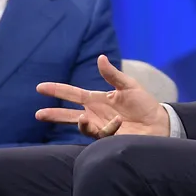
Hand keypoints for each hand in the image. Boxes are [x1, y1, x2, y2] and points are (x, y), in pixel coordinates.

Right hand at [36, 54, 168, 137]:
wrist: (158, 122)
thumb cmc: (143, 103)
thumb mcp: (128, 85)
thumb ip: (112, 75)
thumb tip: (100, 58)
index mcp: (97, 99)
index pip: (72, 94)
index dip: (57, 90)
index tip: (40, 87)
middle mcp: (95, 114)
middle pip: (69, 115)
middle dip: (54, 115)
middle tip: (38, 114)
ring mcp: (100, 126)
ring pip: (81, 127)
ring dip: (80, 123)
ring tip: (81, 118)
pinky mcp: (109, 137)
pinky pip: (103, 132)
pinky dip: (109, 126)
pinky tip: (118, 121)